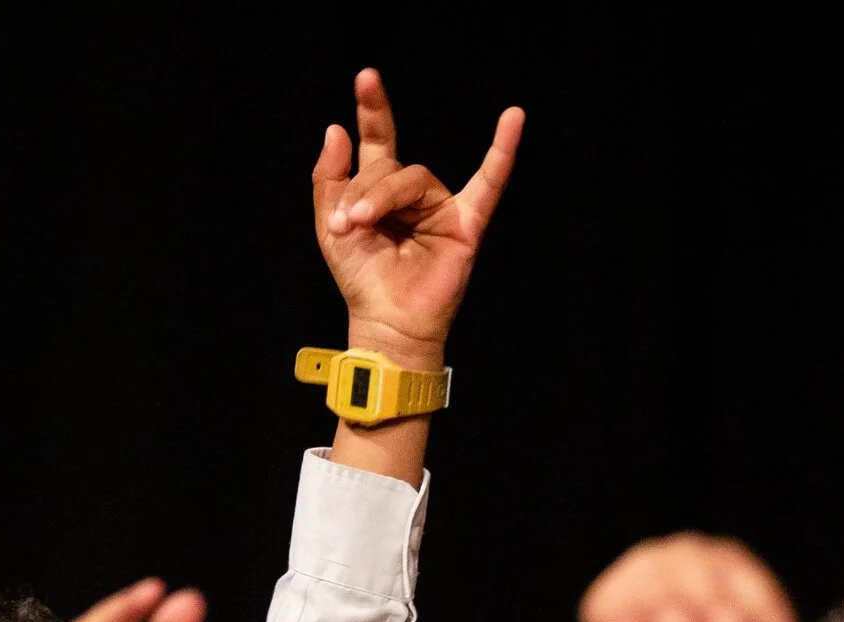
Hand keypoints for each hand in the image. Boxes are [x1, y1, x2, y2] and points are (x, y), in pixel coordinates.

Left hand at [313, 70, 523, 361]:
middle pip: (390, 166)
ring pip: (414, 178)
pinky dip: (502, 152)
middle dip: (364, 191)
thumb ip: (329, 178)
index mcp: (381, 190)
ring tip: (362, 223)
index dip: (373, 110)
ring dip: (383, 197)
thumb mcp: (331, 225)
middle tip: (348, 222)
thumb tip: (337, 128)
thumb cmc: (361, 278)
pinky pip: (489, 183)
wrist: (384, 321)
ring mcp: (441, 206)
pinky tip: (514, 119)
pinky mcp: (465, 225)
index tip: (366, 78)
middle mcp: (413, 194)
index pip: (379, 140)